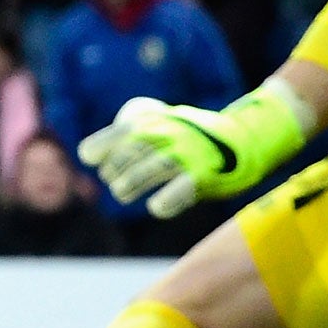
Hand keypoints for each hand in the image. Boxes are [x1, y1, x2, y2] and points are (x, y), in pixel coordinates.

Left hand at [78, 90, 304, 218]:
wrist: (240, 137)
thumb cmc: (186, 133)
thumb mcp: (155, 121)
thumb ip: (122, 133)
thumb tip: (87, 154)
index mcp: (154, 120)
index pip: (119, 133)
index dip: (100, 147)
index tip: (90, 157)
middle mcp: (168, 134)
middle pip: (132, 152)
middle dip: (116, 170)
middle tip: (116, 182)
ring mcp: (187, 154)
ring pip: (153, 168)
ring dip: (132, 183)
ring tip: (123, 192)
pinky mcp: (204, 175)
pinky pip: (182, 188)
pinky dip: (166, 200)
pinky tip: (156, 207)